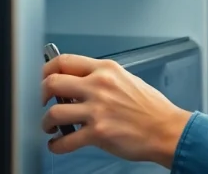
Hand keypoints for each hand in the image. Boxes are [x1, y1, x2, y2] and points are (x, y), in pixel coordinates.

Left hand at [41, 54, 191, 168]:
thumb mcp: (127, 79)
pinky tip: (58, 144)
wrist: (167, 129)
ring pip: (54, 113)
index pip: (64, 61)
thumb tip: (78, 83)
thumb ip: (102, 78)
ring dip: (46, 122)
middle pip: (52, 83)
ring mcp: (98, 110)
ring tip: (50, 127)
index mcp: (106, 70)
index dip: (46, 70)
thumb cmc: (151, 108)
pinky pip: (65, 140)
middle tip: (42, 103)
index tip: (44, 79)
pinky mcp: (98, 133)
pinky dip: (56, 145)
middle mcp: (99, 86)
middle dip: (40, 95)